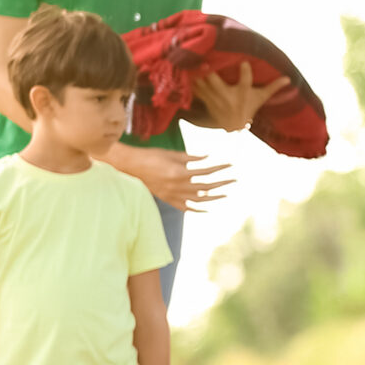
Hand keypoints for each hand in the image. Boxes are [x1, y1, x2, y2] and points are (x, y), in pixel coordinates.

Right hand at [110, 142, 232, 210]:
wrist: (130, 166)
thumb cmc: (151, 156)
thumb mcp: (172, 154)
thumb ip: (191, 158)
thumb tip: (207, 157)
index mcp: (180, 173)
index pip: (206, 171)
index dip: (219, 168)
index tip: (230, 165)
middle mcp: (178, 186)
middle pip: (206, 187)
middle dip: (222, 183)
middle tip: (234, 180)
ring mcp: (172, 194)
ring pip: (198, 199)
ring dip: (213, 197)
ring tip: (224, 194)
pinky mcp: (167, 199)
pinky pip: (184, 207)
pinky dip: (196, 209)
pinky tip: (206, 209)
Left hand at [188, 64, 289, 133]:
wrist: (233, 125)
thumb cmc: (249, 107)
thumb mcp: (261, 97)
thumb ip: (273, 87)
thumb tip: (289, 79)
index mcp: (242, 93)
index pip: (245, 81)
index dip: (245, 71)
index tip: (244, 62)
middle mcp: (227, 96)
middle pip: (216, 82)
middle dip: (210, 72)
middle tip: (206, 59)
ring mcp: (214, 98)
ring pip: (202, 84)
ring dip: (196, 73)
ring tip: (192, 60)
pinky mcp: (205, 100)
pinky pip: (195, 88)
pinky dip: (190, 80)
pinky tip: (186, 70)